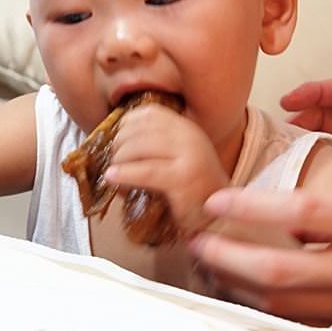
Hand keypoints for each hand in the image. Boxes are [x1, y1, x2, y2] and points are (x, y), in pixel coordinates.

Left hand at [105, 103, 228, 231]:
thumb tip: (117, 141)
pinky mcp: (183, 179)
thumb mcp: (178, 157)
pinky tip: (112, 177)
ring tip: (113, 175)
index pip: (150, 114)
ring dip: (119, 160)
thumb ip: (157, 144)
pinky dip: (125, 174)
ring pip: (139, 148)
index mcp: (186, 128)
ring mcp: (189, 156)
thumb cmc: (193, 189)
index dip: (127, 124)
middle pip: (140, 130)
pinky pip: (146, 172)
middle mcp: (189, 137)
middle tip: (113, 161)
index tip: (117, 139)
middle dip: (119, 145)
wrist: (219, 216)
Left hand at [189, 187, 331, 330]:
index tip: (217, 200)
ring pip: (283, 303)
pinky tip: (245, 293)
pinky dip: (267, 306)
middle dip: (227, 259)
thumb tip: (285, 217)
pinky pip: (302, 319)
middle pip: (281, 271)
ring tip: (209, 267)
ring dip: (237, 287)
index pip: (304, 210)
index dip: (253, 207)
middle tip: (197, 244)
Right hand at [281, 79, 331, 247]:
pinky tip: (292, 183)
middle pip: (325, 116)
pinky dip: (305, 171)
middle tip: (277, 132)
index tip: (288, 101)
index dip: (314, 91)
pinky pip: (324, 173)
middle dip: (299, 116)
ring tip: (279, 155)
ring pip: (321, 143)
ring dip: (298, 144)